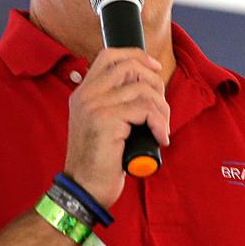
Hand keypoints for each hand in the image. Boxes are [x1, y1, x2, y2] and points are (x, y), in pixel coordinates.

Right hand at [64, 47, 169, 207]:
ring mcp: (94, 106)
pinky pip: (145, 110)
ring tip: (161, 129)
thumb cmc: (99, 162)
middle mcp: (86, 95)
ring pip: (142, 90)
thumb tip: (147, 87)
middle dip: (155, 83)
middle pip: (129, 66)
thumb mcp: (103, 125)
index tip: (154, 68)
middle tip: (162, 108)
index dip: (136, 56)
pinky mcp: (105, 121)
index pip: (109, 56)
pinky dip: (159, 123)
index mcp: (83, 93)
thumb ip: (116, 104)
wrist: (84, 189)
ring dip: (161, 109)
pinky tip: (160, 138)